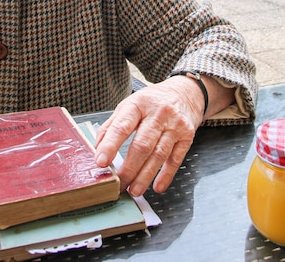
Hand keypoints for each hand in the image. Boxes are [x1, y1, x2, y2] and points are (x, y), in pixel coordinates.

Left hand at [94, 76, 203, 196]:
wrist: (185, 93)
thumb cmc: (151, 102)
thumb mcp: (129, 105)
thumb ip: (112, 125)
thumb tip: (97, 148)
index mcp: (138, 104)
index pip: (122, 126)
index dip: (110, 145)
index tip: (100, 162)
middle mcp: (158, 114)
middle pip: (142, 145)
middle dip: (129, 168)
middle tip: (118, 185)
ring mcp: (175, 125)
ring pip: (158, 154)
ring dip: (145, 176)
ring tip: (134, 191)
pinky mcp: (187, 136)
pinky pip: (176, 159)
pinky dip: (167, 175)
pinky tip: (157, 187)